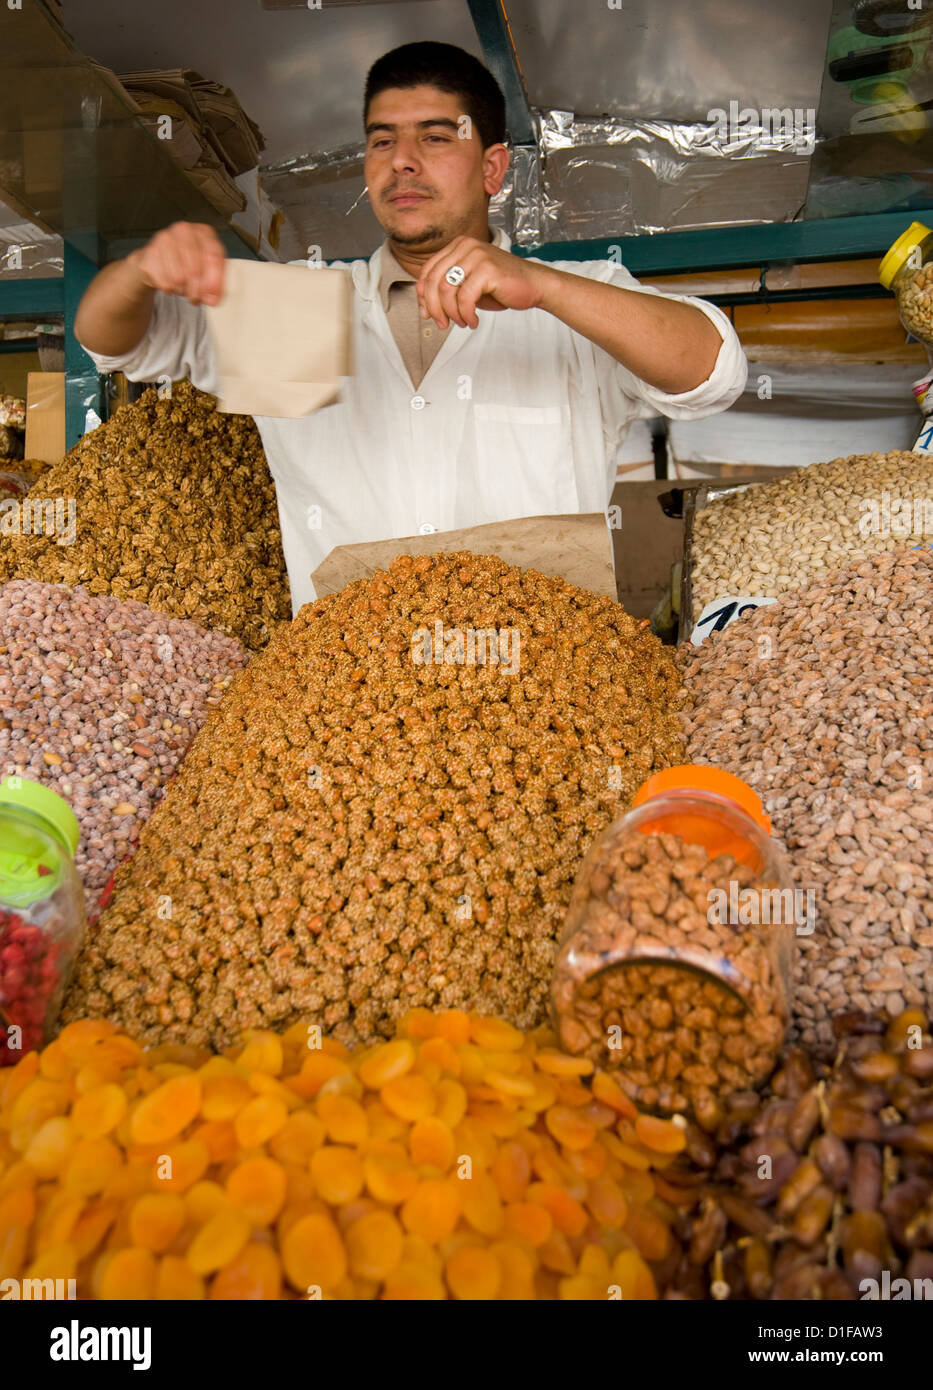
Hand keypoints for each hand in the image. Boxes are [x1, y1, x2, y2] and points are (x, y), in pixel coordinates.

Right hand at [129, 222, 226, 305]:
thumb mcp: (207, 270)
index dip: (214, 281)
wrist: (158, 259)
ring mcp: (165, 238)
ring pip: (179, 278)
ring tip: (182, 287)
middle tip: (196, 298)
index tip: (213, 298)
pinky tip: (170, 283)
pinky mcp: (151, 251)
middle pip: (195, 270)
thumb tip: (212, 299)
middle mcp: (184, 230)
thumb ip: (215, 284)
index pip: (214, 256)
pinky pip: (164, 281)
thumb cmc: (186, 262)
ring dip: (182, 290)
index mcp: (204, 232)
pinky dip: (169, 289)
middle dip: (196, 291)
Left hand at [416, 236, 549, 329]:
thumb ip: (447, 289)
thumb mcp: (467, 285)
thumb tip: (424, 307)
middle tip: (442, 324)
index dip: (423, 296)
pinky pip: (465, 298)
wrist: (533, 285)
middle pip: (433, 281)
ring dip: (451, 313)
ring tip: (461, 322)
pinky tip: (473, 321)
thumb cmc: (500, 286)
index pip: (428, 271)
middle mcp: (465, 246)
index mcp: (458, 245)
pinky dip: (466, 314)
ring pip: (446, 290)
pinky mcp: (487, 269)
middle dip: (434, 308)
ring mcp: (476, 255)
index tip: (428, 314)